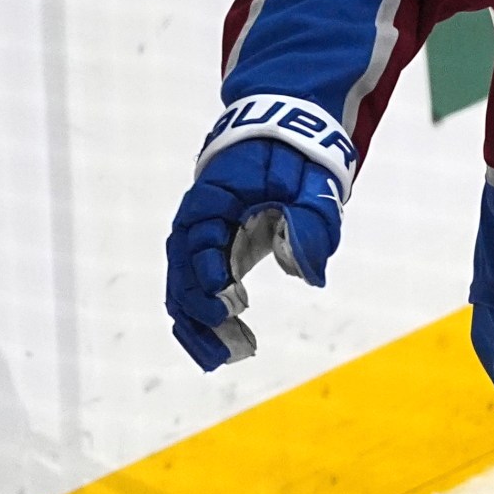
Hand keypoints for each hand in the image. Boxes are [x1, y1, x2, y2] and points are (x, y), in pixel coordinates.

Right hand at [166, 98, 358, 368]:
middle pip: (181, 272)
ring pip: (185, 289)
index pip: (196, 238)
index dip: (207, 269)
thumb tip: (312, 277)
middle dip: (199, 310)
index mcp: (214, 197)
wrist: (288, 133)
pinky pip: (200, 292)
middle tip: (230, 340)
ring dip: (198, 326)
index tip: (229, 297)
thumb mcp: (310, 184)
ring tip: (223, 360)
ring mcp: (205, 240)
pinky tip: (225, 350)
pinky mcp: (218, 254)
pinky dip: (206, 321)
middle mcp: (199, 221)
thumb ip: (311, 224)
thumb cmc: (298, 156)